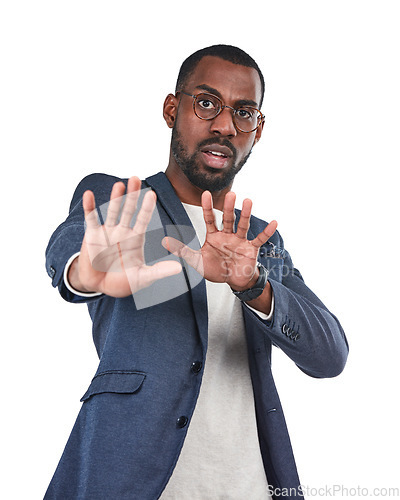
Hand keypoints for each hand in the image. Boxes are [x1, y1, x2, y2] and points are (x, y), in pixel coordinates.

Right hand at [69, 177, 181, 296]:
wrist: (101, 286)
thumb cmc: (123, 281)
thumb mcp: (142, 277)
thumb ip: (159, 271)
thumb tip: (179, 269)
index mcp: (135, 239)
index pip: (143, 220)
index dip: (146, 208)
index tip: (152, 194)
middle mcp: (122, 231)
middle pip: (129, 210)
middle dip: (132, 195)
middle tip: (136, 178)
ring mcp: (107, 232)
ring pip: (112, 211)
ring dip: (115, 198)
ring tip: (119, 185)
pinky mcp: (92, 235)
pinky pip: (91, 218)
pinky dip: (89, 207)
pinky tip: (88, 194)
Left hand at [162, 190, 276, 290]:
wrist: (233, 280)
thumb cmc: (216, 269)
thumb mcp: (197, 261)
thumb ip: (182, 251)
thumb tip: (163, 241)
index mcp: (214, 236)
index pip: (209, 218)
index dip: (206, 207)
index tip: (204, 192)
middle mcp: (227, 234)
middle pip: (227, 218)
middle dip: (228, 207)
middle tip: (230, 193)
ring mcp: (240, 240)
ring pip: (243, 225)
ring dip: (245, 214)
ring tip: (248, 201)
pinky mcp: (251, 249)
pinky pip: (259, 239)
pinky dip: (266, 232)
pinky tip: (274, 222)